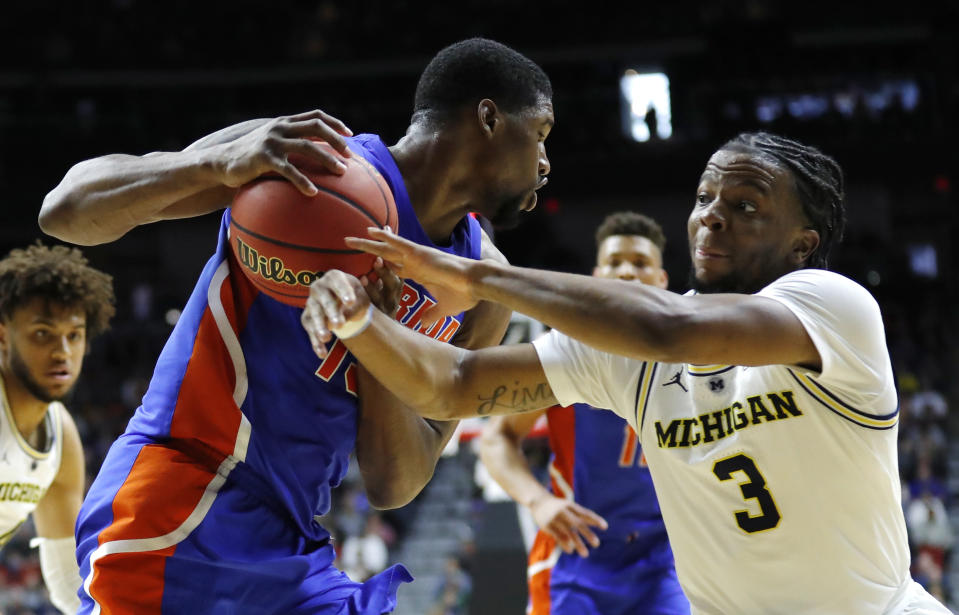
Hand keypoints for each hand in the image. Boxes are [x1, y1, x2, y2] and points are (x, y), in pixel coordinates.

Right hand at [214, 109, 353, 195]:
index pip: (315, 115)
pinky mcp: (264, 157)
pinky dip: (303, 180)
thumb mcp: (271, 146)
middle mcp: (280, 127)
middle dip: (337, 140)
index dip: (334, 123)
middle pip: (316, 127)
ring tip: (342, 172)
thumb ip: (290, 145)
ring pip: (307, 146)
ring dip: (327, 159)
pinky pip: (289, 169)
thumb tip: (315, 158)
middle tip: (350, 156)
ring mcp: (272, 140)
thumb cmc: (250, 159)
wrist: (221, 162)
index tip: (350, 134)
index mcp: (284, 122)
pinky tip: (313, 193)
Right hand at [302, 270, 369, 357]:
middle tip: (339, 324)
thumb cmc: (355, 298)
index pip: (337, 282)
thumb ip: (354, 306)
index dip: (343, 291)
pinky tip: (322, 353)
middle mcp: (319, 287)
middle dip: (331, 312)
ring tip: (326, 338)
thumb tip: (343, 315)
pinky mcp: (307, 317)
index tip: (351, 302)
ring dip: (319, 326)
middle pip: (324, 299)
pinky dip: (315, 342)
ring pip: (313, 314)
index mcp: (334, 277)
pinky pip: (309, 329)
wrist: (346, 304)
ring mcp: (311, 302)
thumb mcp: (361, 300)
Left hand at [346, 228, 477, 328]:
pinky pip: (398, 243)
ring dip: (368, 243)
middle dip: (368, 252)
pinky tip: (371, 230)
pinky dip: (385, 236)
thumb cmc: (463, 295)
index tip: (366, 267)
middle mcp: (414, 263)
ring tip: (349, 239)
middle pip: (385, 256)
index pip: (395, 268)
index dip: (380, 267)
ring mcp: (416, 257)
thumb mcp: (443, 309)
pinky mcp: (420, 253)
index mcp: (419, 273)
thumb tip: (423, 324)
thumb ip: (431, 315)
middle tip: (349, 247)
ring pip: (386, 248)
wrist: (475, 285)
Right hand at [529, 494, 607, 557]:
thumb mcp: (570, 506)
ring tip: (586, 554)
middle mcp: (564, 512)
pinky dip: (565, 544)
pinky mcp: (547, 526)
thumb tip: (599, 524)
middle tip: (597, 544)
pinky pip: (558, 536)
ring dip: (578, 544)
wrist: (538, 501)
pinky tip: (571, 551)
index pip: (585, 513)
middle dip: (588, 534)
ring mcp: (555, 519)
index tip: (605, 527)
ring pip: (568, 533)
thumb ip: (583, 515)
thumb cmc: (559, 506)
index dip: (595, 519)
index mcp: (571, 506)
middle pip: (578, 524)